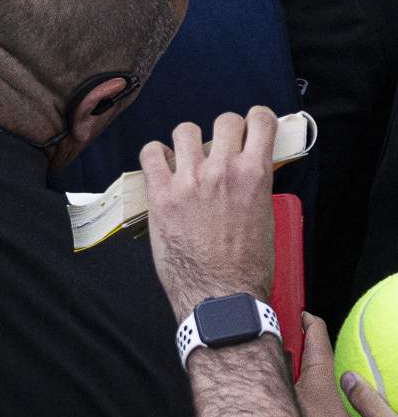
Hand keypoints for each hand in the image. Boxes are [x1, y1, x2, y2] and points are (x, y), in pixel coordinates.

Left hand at [139, 106, 278, 319]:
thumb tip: (244, 170)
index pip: (259, 120)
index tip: (252, 128)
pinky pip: (150, 152)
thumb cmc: (247, 267)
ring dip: (188, 142)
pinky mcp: (160, 194)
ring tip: (188, 160)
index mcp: (255, 175)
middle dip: (225, 131)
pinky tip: (163, 169)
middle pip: (224, 120)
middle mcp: (222, 169)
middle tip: (220, 149)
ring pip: (185, 130)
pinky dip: (156, 155)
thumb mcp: (265, 219)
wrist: (220, 296)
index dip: (256, 121)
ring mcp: (189, 180)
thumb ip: (253, 187)